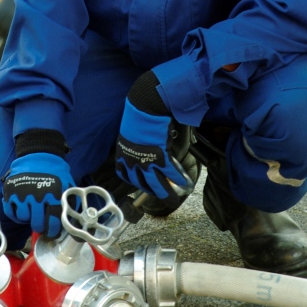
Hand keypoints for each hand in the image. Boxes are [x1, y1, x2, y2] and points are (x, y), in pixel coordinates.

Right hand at [2, 151, 73, 237]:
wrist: (39, 154)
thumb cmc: (55, 173)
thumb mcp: (68, 186)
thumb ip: (70, 205)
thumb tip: (70, 225)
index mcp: (54, 195)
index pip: (52, 223)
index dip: (52, 231)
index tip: (51, 232)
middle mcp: (37, 195)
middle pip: (36, 224)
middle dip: (40, 225)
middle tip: (41, 221)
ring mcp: (22, 193)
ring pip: (23, 218)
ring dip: (28, 216)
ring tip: (32, 207)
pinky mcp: (10, 191)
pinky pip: (11, 212)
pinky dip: (16, 212)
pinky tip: (22, 206)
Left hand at [115, 72, 192, 200]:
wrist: (145, 106)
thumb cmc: (139, 115)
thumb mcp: (131, 133)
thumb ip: (136, 145)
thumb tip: (145, 149)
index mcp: (122, 155)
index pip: (126, 176)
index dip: (136, 182)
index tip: (144, 184)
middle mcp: (131, 162)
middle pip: (143, 184)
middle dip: (154, 193)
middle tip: (162, 198)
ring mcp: (145, 161)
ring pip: (157, 184)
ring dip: (167, 193)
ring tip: (174, 199)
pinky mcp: (158, 157)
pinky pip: (169, 172)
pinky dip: (177, 178)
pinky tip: (184, 182)